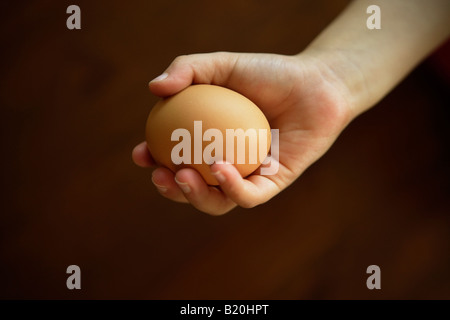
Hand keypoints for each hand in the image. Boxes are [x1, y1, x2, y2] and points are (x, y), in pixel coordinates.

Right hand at [132, 52, 352, 214]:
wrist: (317, 84)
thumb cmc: (270, 74)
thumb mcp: (224, 65)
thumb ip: (188, 69)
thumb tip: (153, 89)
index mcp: (211, 142)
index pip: (176, 157)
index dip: (153, 161)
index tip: (141, 153)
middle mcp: (227, 163)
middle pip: (193, 187)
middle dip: (171, 189)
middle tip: (161, 174)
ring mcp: (249, 177)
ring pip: (217, 201)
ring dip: (195, 196)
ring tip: (183, 175)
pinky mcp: (273, 184)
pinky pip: (249, 197)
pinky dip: (232, 188)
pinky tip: (220, 169)